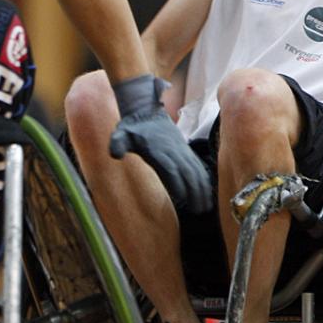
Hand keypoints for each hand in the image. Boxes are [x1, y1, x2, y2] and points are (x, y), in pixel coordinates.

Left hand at [109, 75, 212, 213]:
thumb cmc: (132, 128)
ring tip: (206, 206)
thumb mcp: (120, 135)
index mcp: (157, 150)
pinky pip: (197, 165)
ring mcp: (181, 150)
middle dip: (195, 192)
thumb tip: (115, 154)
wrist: (146, 112)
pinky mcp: (185, 151)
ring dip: (202, 188)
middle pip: (187, 172)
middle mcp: (173, 150)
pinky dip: (204, 178)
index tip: (183, 199)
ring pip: (195, 170)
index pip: (170, 169)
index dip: (178, 183)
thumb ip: (117, 144)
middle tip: (200, 210)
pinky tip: (207, 191)